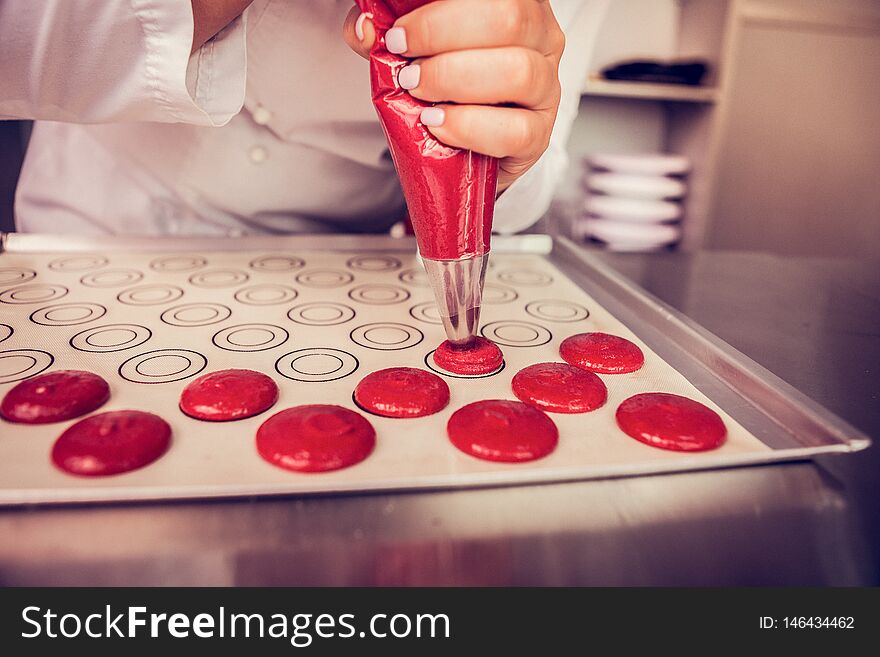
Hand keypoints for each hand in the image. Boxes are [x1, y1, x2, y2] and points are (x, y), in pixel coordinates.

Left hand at [344, 0, 564, 191]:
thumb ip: (386, 32)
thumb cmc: (443, 88)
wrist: (462, 150)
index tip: (399, 30)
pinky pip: (514, 130)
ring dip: (453, 81)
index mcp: (515, 3)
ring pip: (516, 71)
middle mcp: (540, 36)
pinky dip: (468, 127)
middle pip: (509, 16)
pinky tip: (439, 125)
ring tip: (419, 93)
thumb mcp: (411, 49)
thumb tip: (365, 28)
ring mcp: (546, 86)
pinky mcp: (539, 135)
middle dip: (441, 36)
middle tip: (406, 62)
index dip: (440, 9)